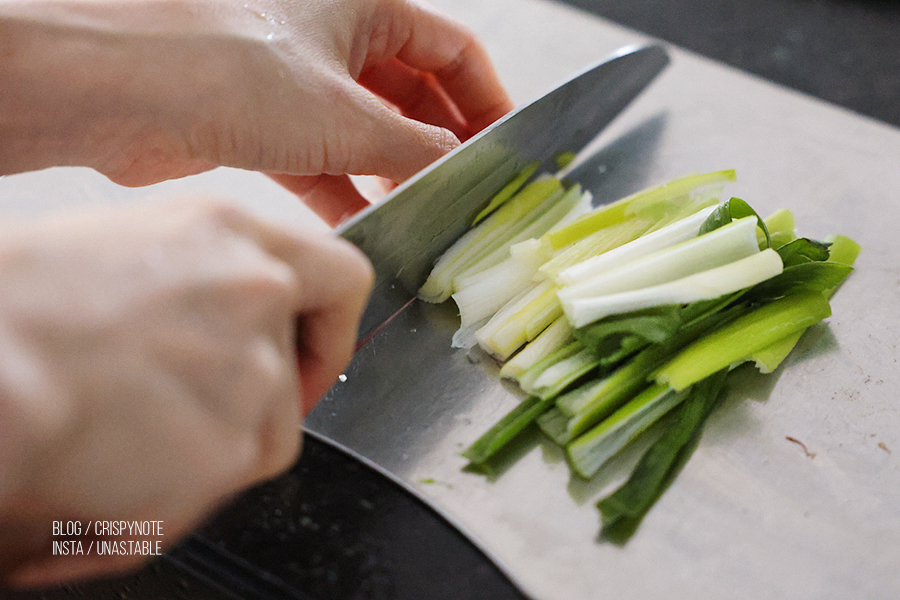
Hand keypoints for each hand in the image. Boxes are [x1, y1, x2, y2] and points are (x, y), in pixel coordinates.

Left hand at [0, 0, 513, 224]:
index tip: (506, 148)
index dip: (486, 99)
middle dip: (439, 144)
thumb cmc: (226, 66)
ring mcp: (298, 80)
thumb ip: (416, 147)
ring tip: (422, 217)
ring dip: (393, 173)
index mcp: (363, 3)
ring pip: (367, 130)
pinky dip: (347, 190)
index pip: (450, 50)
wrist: (121, 89)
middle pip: (411, 93)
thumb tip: (461, 169)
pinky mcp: (265, 123)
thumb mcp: (346, 114)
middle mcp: (332, 35)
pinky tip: (367, 223)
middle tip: (465, 193)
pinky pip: (324, 159)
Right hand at [0, 198, 372, 586]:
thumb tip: (213, 320)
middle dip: (249, 398)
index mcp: (228, 233)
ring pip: (268, 430)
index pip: (339, 277)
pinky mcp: (233, 448)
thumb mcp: (119, 248)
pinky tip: (122, 470)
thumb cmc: (16, 309)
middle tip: (187, 409)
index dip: (330, 327)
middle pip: (292, 369)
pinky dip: (186, 487)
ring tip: (129, 436)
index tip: (312, 352)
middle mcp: (256, 295)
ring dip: (214, 442)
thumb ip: (196, 279)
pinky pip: (229, 479)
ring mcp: (254, 373)